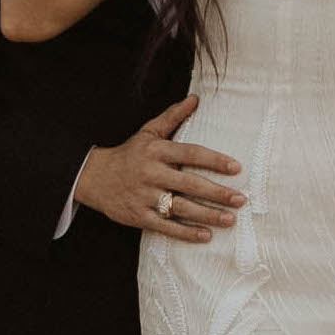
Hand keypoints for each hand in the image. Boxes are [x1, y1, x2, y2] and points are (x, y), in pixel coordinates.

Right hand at [75, 97, 246, 242]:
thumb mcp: (148, 132)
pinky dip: (186, 233)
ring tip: (230, 219)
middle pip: (189, 184)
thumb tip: (195, 99)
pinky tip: (205, 236)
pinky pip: (166, 226)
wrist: (94, 177)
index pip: (190, 154)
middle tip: (241, 199)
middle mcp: (151, 173)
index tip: (236, 168)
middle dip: (217, 193)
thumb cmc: (129, 154)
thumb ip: (172, 117)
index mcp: (156, 151)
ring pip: (181, 207)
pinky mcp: (139, 216)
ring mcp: (145, 196)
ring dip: (207, 215)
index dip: (214, 160)